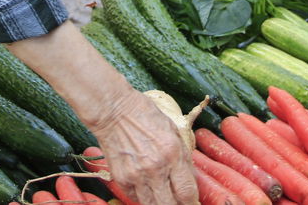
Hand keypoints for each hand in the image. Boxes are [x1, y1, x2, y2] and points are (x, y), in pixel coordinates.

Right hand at [6, 21, 198, 204]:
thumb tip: (190, 179)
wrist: (115, 111)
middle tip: (179, 202)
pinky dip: (143, 198)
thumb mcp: (173, 130)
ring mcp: (137, 176)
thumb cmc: (145, 115)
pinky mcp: (121, 179)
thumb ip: (183, 157)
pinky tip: (147, 188)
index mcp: (172, 153)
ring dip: (160, 203)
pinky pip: (135, 199)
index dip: (192, 202)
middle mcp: (156, 168)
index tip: (193, 202)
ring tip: (164, 197)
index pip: (187, 192)